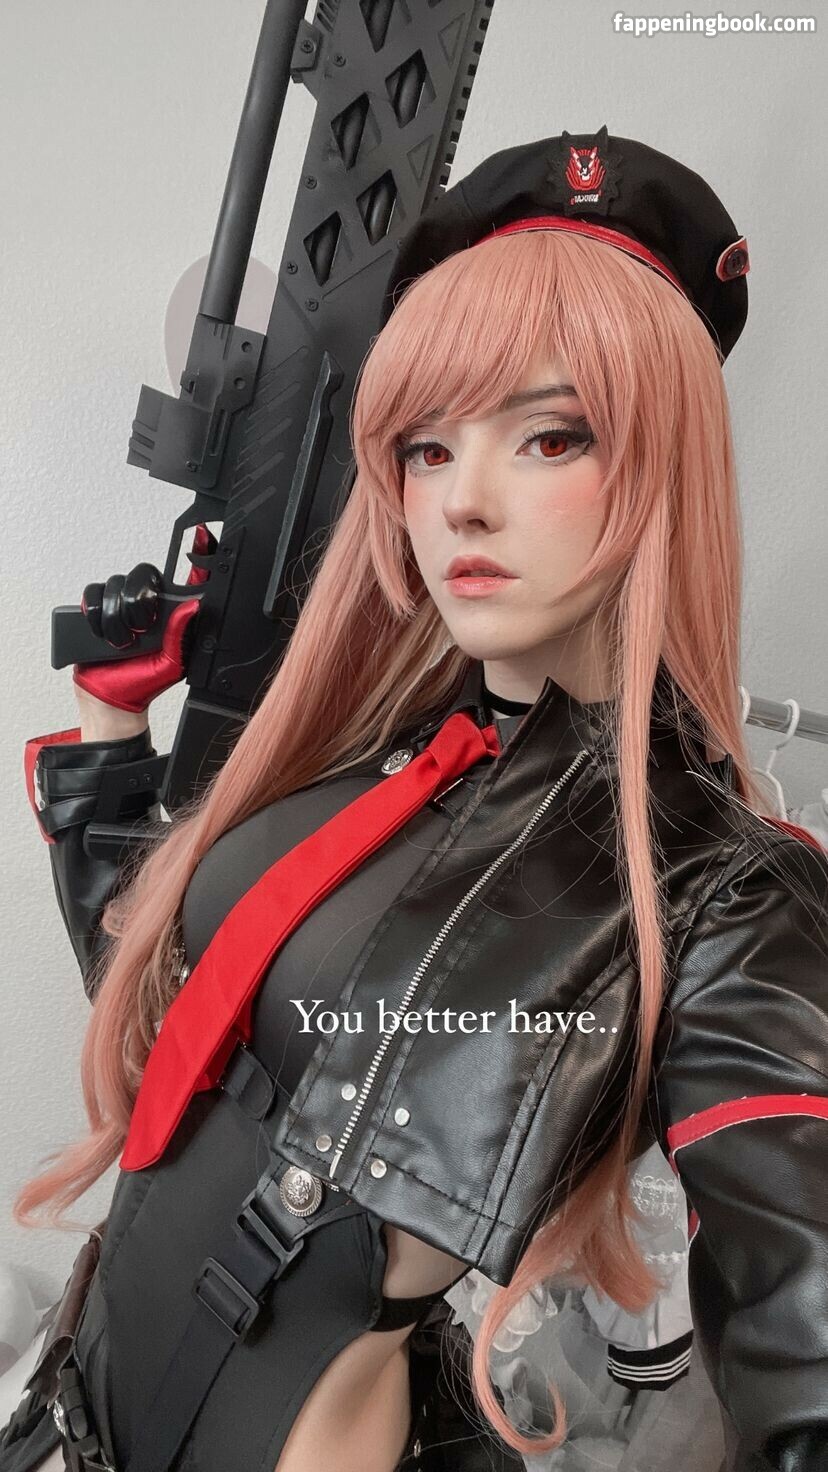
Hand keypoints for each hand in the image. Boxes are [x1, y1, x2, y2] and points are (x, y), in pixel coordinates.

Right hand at [72, 525, 214, 714]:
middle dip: (138, 602)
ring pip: (115, 584)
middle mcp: (145, 606)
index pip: (185, 579)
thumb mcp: (171, 664)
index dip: (195, 555)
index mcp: (170, 616)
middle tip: (140, 628)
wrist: (109, 701)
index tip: (204, 535)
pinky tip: (101, 633)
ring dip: (116, 616)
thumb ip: (180, 635)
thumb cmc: (142, 684)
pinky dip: (94, 613)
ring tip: (121, 643)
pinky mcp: (96, 612)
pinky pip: (91, 595)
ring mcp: (120, 607)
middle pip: (143, 575)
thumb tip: (192, 607)